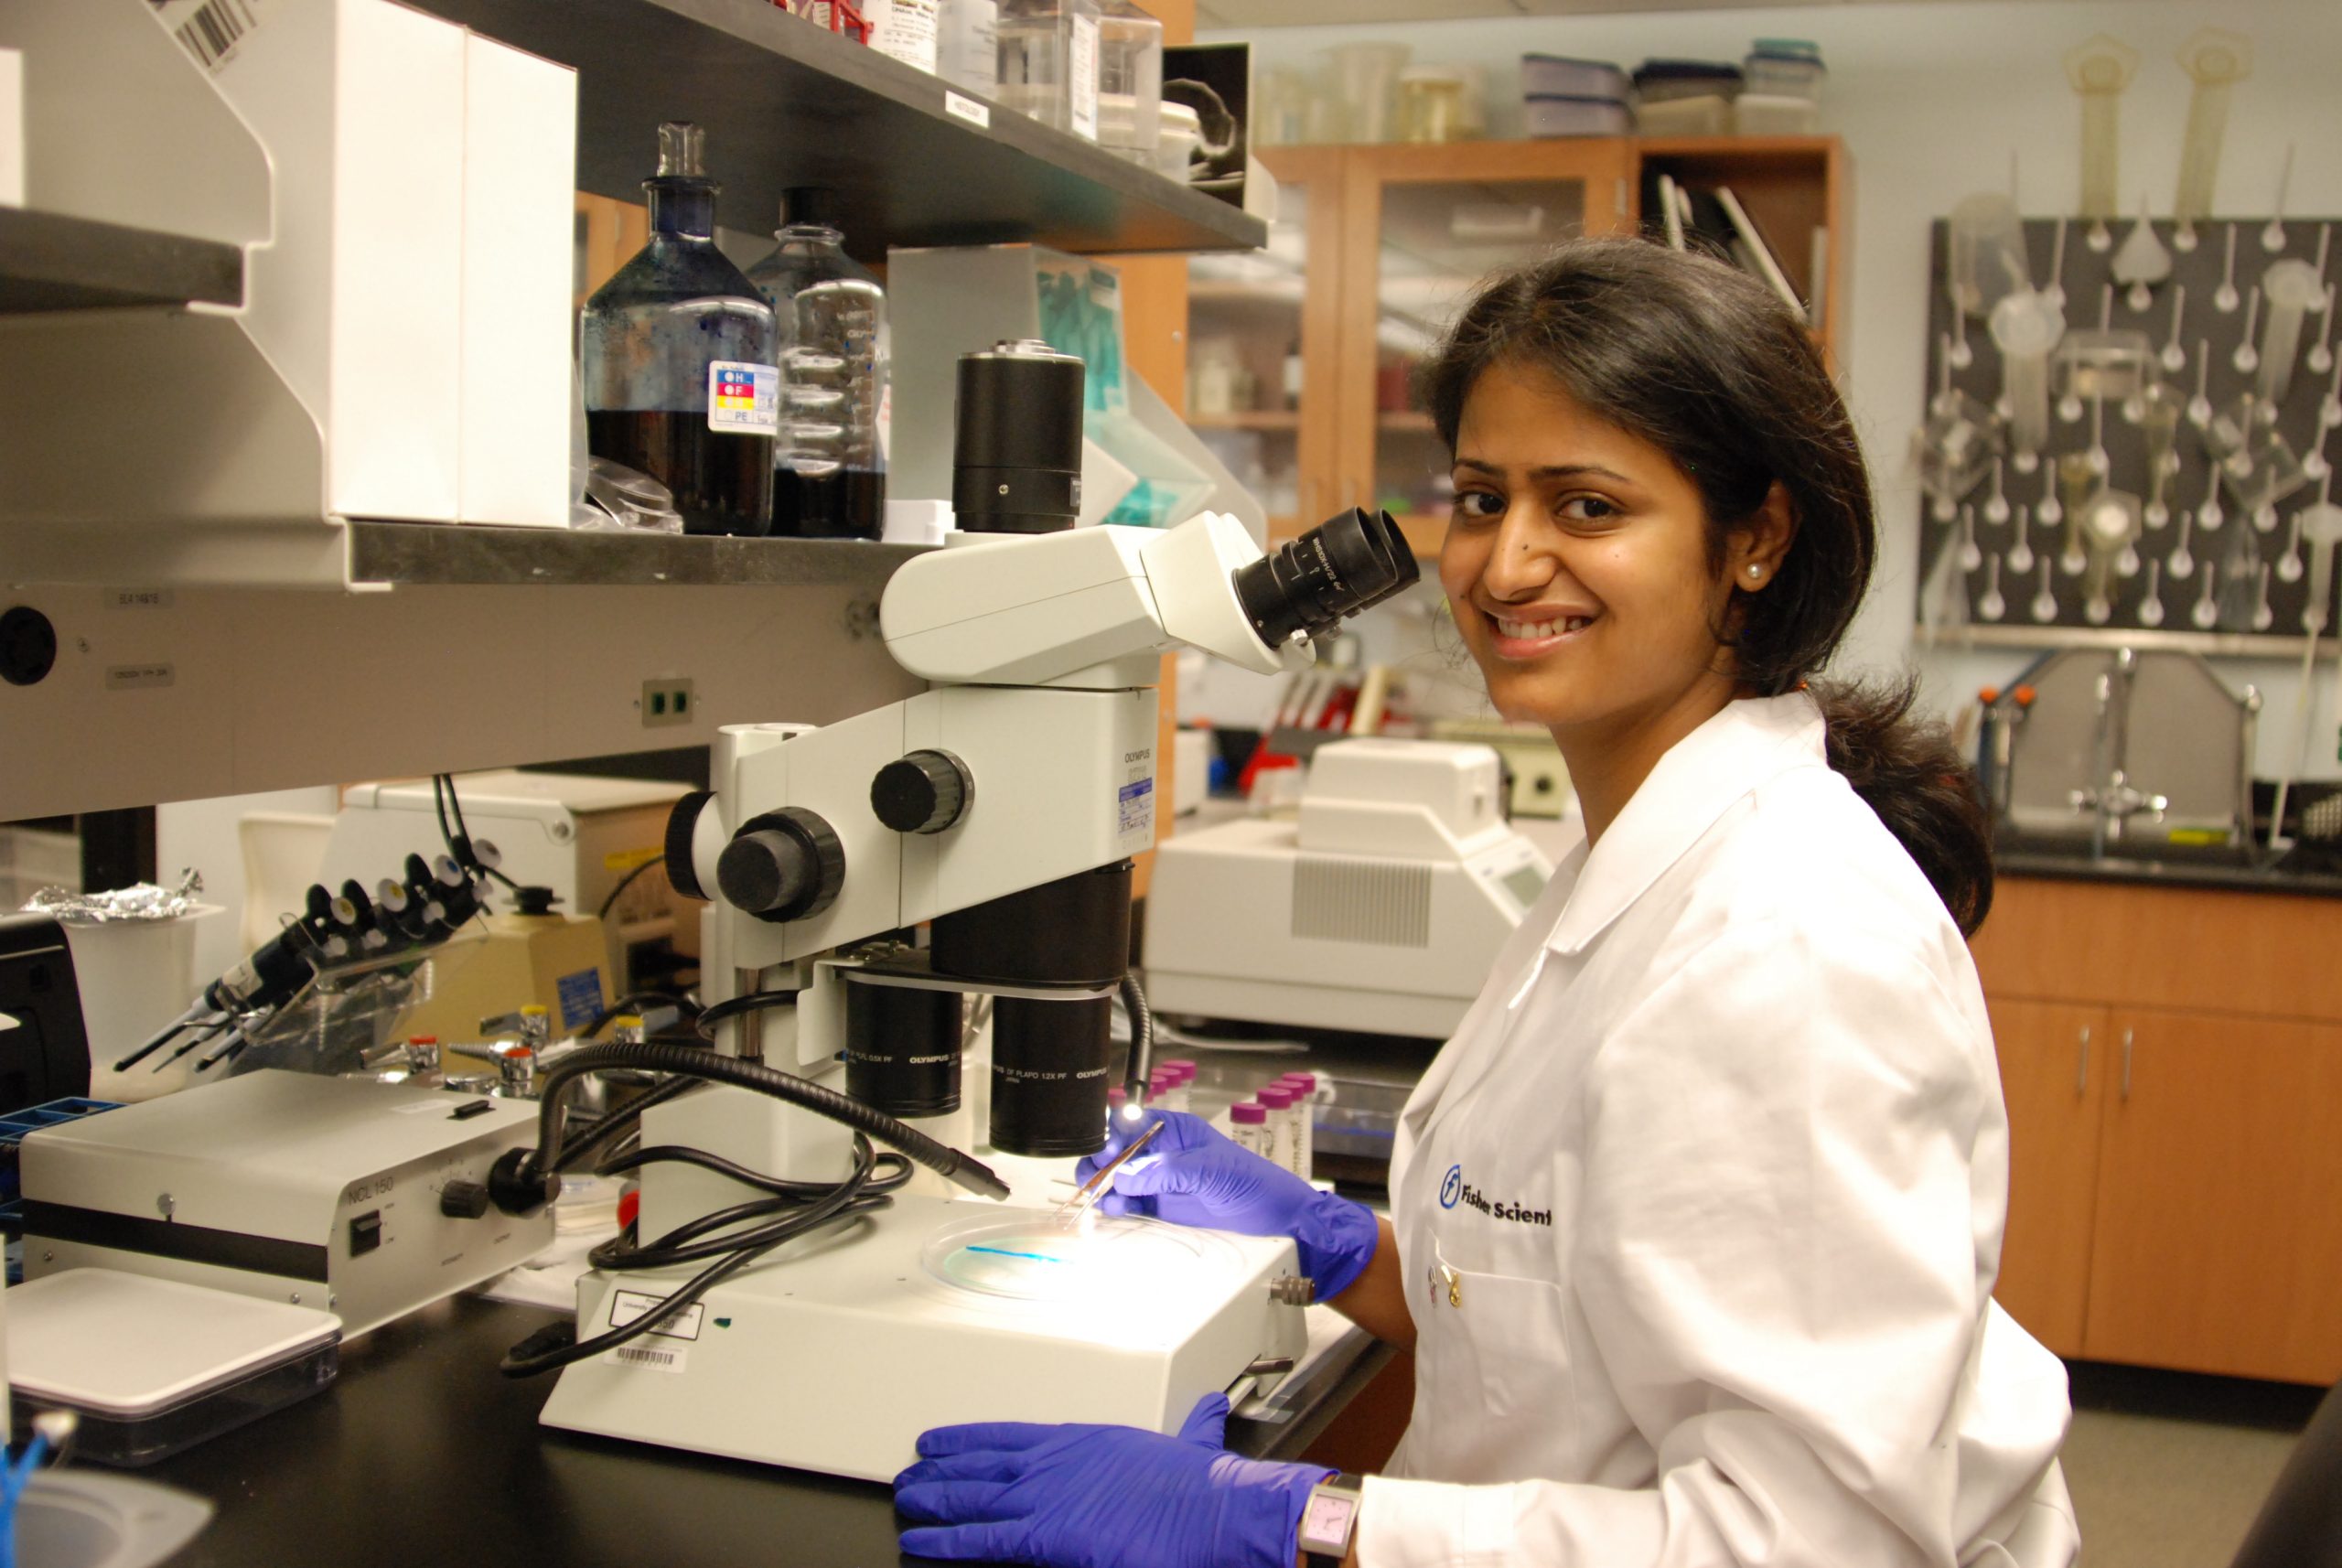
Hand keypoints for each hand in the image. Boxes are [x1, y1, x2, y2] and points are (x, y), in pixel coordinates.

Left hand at [895, 1392, 1326, 1567]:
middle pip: (982, 1464)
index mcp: (1085, 1441)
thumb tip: (1208, 1408)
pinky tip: (920, 1542)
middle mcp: (1056, 1462)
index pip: (1011, 1437)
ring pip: (973, 1498)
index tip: (940, 1440)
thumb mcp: (1194, 1444)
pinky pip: (983, 1540)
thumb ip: (1194, 1427)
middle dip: (942, 1470)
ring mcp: (1046, 1497)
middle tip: (908, 1472)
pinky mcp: (1044, 1537)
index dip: (970, 1439)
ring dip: (934, 1500)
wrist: (1212, 1509)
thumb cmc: (1202, 1486)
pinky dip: (947, 1541)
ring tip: (903, 1501)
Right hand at [1075, 1110, 1377, 1299]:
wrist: (1277, 1220)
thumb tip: (1126, 1177)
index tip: (1106, 1148)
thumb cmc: (1253, 1182)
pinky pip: (1129, 1205)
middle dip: (1101, 1160)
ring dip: (1104, 1185)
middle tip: (1094, 1175)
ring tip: (1103, 1196)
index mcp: (1175, 1131)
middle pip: (1117, 1150)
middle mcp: (1163, 1153)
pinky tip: (1115, 1209)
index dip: (1113, 1131)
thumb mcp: (1211, 1170)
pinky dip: (1116, 1206)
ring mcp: (1160, 1182)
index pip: (1132, 1121)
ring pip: (1118, 1178)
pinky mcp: (1162, 1209)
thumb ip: (1167, 1172)